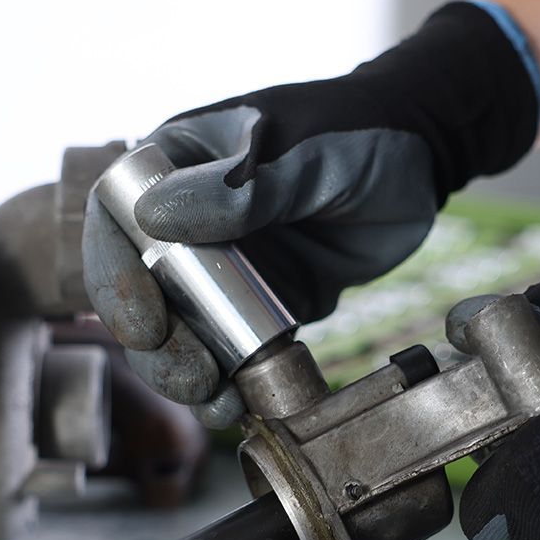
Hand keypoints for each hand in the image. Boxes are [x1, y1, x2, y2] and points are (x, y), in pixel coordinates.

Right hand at [85, 1, 539, 425]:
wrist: (424, 159)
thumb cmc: (360, 133)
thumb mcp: (309, 155)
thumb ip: (247, 189)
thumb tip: (158, 217)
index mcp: (178, 164)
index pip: (115, 221)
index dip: (115, 278)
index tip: (148, 322)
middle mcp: (187, 219)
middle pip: (140, 291)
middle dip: (156, 346)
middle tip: (192, 377)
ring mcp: (224, 267)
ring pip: (181, 330)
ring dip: (186, 374)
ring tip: (216, 402)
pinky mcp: (263, 305)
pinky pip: (232, 350)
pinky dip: (231, 382)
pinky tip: (239, 406)